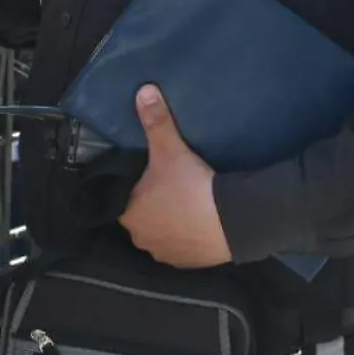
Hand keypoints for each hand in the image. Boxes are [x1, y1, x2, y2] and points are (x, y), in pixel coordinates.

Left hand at [119, 85, 231, 268]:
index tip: (151, 179)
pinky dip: (189, 238)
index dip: (135, 188)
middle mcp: (141, 238)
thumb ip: (155, 121)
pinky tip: (200, 224)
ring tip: (187, 206)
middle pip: (142, 218)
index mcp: (128, 213)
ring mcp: (165, 254)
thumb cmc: (191, 186)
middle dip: (153, 206)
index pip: (123, 199)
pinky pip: (183, 248)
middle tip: (171, 188)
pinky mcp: (188, 264)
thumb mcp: (170, 149)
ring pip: (161, 235)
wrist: (231, 221)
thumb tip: (143, 91)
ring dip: (170, 224)